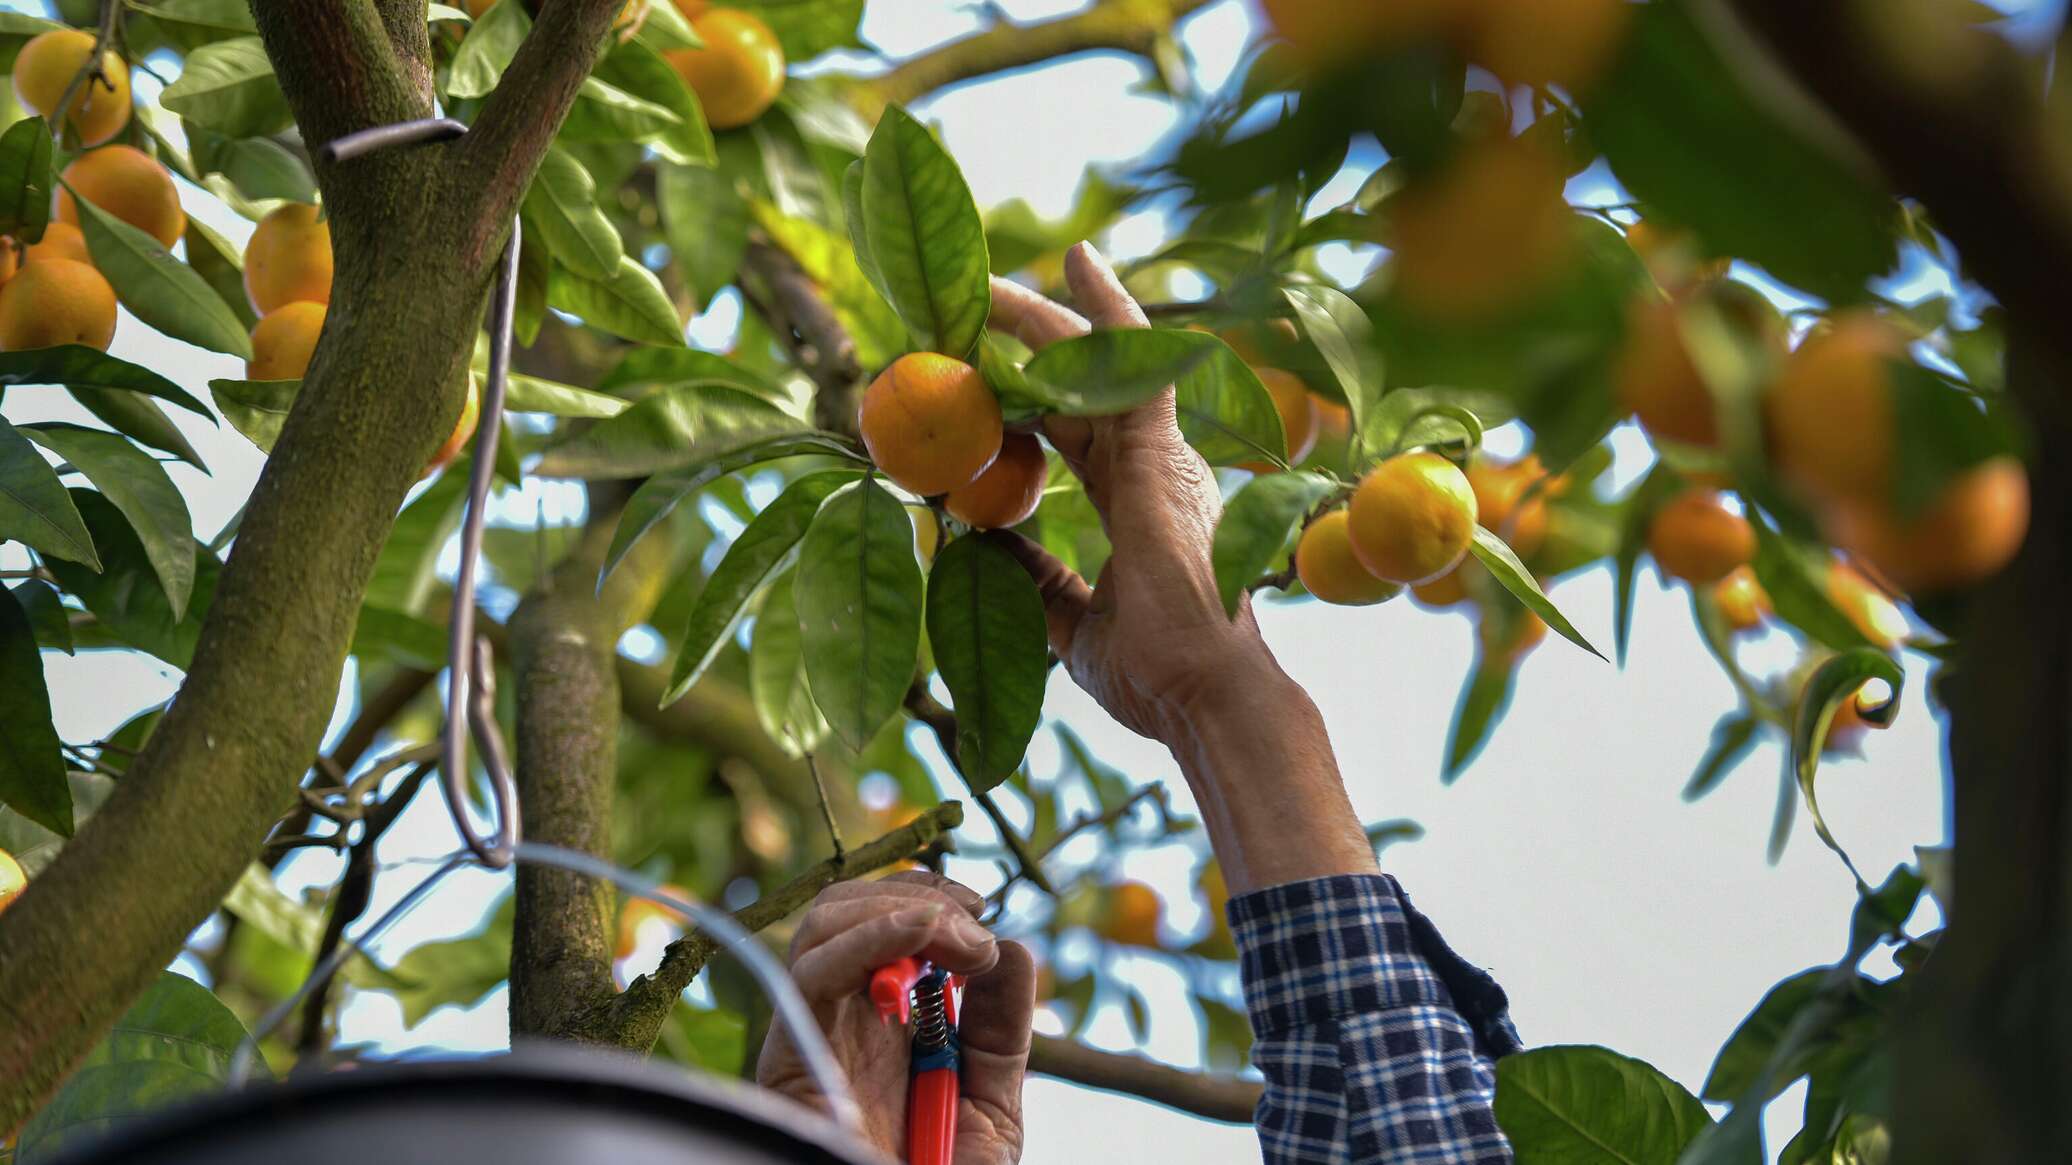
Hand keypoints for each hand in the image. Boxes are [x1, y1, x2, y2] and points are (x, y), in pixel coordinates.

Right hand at [757, 872, 1036, 1164]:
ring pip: (822, 928)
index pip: (883, 927)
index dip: (929, 901)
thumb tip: (1013, 948)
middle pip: (846, 914)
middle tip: (972, 920)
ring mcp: (813, 1036)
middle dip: (913, 896)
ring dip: (895, 909)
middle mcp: (842, 1022)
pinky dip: (870, 937)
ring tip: (956, 936)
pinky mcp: (791, 1060)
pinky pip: (813, 975)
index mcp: (884, 1027)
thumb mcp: (991, 1103)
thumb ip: (1000, 1030)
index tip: (981, 909)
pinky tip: (921, 934)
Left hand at [988, 244, 1288, 746]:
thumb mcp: (1071, 622)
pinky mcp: (1165, 452)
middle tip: (969, 304)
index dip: (1028, 393)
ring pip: (1100, 363)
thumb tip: (981, 540)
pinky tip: (1077, 263)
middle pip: (1080, 383)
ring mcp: (1163, 454)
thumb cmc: (1156, 674)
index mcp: (1137, 500)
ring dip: (1042, 318)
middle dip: (1026, 340)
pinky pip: (1137, 364)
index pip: (1075, 426)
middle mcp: (1155, 465)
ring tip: (988, 284)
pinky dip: (1107, 311)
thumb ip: (1035, 576)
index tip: (981, 367)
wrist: (1205, 698)